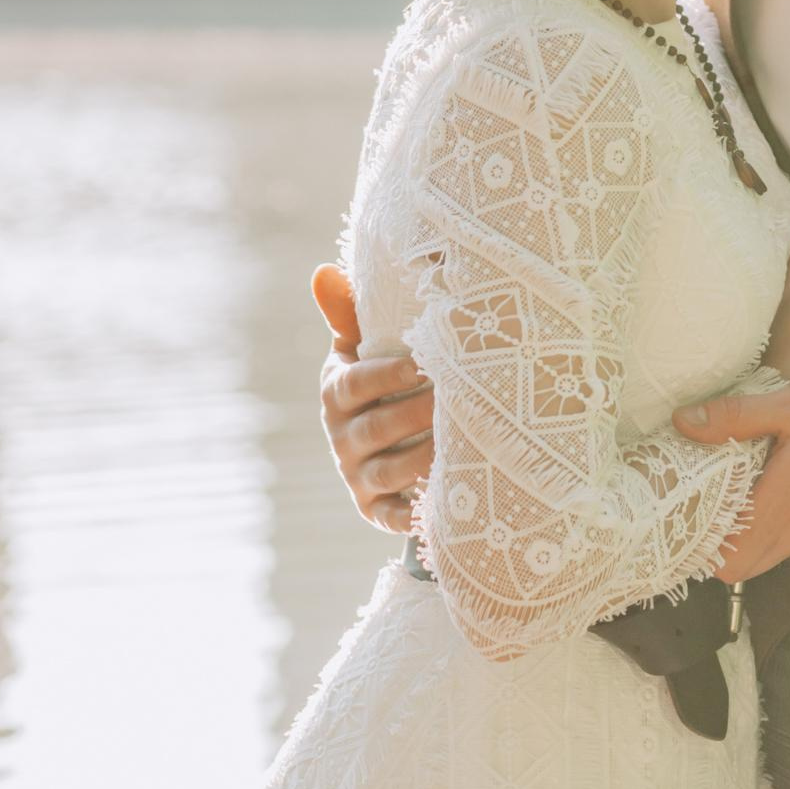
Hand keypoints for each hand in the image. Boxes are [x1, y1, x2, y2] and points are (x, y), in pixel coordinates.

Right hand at [312, 263, 433, 537]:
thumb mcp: (361, 350)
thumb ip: (348, 315)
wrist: (383, 448)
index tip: (422, 364)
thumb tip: (324, 271)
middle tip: (458, 400)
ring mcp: (358, 477)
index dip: (386, 374)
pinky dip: (417, 514)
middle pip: (377, 428)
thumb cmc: (382, 383)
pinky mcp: (377, 511)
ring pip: (390, 471)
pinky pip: (395, 517)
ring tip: (464, 443)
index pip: (354, 384)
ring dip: (425, 458)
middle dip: (417, 414)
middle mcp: (342, 438)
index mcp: (336, 394)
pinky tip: (446, 501)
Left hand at [677, 383, 789, 580]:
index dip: (705, 548)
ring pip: (779, 550)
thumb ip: (736, 418)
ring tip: (773, 478)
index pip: (725, 562)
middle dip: (731, 537)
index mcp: (781, 509)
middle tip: (727, 495)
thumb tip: (684, 421)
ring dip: (768, 524)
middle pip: (748, 562)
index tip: (698, 516)